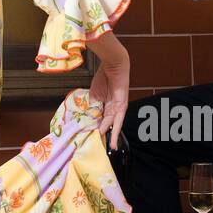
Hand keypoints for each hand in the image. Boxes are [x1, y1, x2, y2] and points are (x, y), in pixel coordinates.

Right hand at [88, 31, 129, 150]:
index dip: (95, 128)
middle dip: (102, 134)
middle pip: (106, 124)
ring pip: (113, 125)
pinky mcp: (122, 106)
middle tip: (98, 145)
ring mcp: (118, 108)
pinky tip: (114, 139)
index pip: (99, 119)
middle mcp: (112, 108)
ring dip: (110, 136)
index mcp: (104, 105)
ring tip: (109, 147)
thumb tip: (89, 120)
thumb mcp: (94, 96)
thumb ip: (92, 108)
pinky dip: (116, 130)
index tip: (89, 137)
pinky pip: (118, 120)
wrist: (113, 65)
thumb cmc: (103, 78)